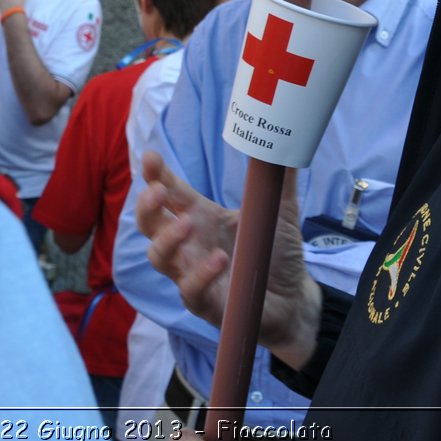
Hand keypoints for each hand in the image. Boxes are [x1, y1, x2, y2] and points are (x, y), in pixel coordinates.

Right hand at [135, 151, 321, 366]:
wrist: (294, 297)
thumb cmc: (275, 250)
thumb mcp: (280, 209)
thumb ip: (279, 178)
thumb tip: (287, 139)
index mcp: (202, 215)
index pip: (170, 191)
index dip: (156, 174)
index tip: (151, 157)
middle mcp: (190, 243)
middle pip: (150, 223)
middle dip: (147, 205)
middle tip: (158, 190)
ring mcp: (192, 272)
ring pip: (158, 256)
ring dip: (167, 240)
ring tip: (187, 224)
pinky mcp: (204, 302)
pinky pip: (189, 290)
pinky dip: (199, 275)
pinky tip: (219, 260)